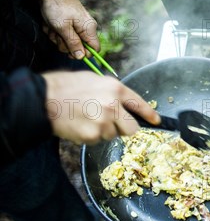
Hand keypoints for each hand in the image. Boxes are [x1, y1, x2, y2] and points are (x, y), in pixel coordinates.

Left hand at [39, 0, 99, 59]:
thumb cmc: (57, 7)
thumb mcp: (63, 28)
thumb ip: (73, 43)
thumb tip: (81, 57)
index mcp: (89, 29)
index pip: (94, 49)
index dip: (83, 54)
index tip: (70, 53)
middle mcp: (85, 28)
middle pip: (78, 47)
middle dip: (64, 44)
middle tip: (57, 35)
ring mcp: (77, 25)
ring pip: (67, 41)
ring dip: (56, 37)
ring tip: (51, 26)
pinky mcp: (69, 23)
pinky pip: (61, 34)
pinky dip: (53, 31)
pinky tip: (50, 23)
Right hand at [42, 71, 160, 144]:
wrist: (43, 99)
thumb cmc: (66, 87)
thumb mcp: (94, 80)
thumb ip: (113, 92)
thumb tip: (125, 104)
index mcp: (115, 89)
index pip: (140, 105)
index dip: (150, 115)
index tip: (156, 121)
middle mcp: (113, 106)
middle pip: (132, 129)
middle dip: (124, 128)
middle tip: (109, 122)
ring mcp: (103, 122)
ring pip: (113, 135)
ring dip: (104, 131)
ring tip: (87, 118)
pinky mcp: (92, 135)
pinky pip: (98, 140)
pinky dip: (91, 136)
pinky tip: (80, 125)